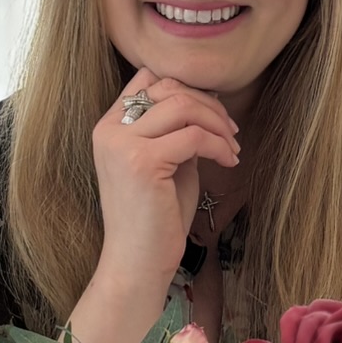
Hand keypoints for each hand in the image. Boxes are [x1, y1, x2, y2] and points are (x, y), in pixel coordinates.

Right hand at [91, 68, 239, 294]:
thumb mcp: (165, 163)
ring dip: (217, 123)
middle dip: (208, 105)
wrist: (137, 262)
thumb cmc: (155, 218)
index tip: (211, 114)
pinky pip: (195, 136)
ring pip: (183, 105)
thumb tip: (206, 103)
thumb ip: (175, 131)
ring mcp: (123, 144)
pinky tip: (229, 162)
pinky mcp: (142, 161)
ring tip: (232, 148)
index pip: (147, 79)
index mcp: (109, 127)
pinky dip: (219, 146)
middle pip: (169, 87)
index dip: (185, 89)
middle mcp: (110, 130)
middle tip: (231, 132)